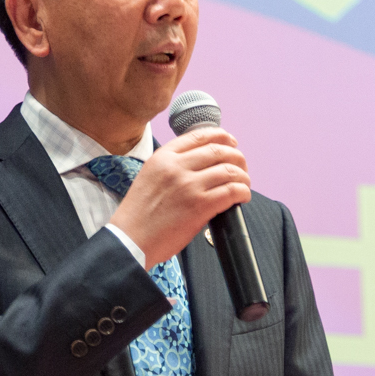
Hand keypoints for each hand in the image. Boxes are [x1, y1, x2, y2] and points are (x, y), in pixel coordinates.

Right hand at [106, 126, 250, 266]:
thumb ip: (172, 165)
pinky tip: (242, 197)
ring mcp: (189, 185)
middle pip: (219, 151)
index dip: (222, 137)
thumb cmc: (139, 214)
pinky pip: (232, 191)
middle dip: (237, 158)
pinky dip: (243, 192)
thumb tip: (202, 162)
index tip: (232, 143)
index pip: (200, 136)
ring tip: (244, 184)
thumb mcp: (150, 176)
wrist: (131, 239)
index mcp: (163, 157)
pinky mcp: (200, 206)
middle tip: (241, 167)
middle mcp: (177, 166)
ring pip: (230, 170)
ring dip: (243, 177)